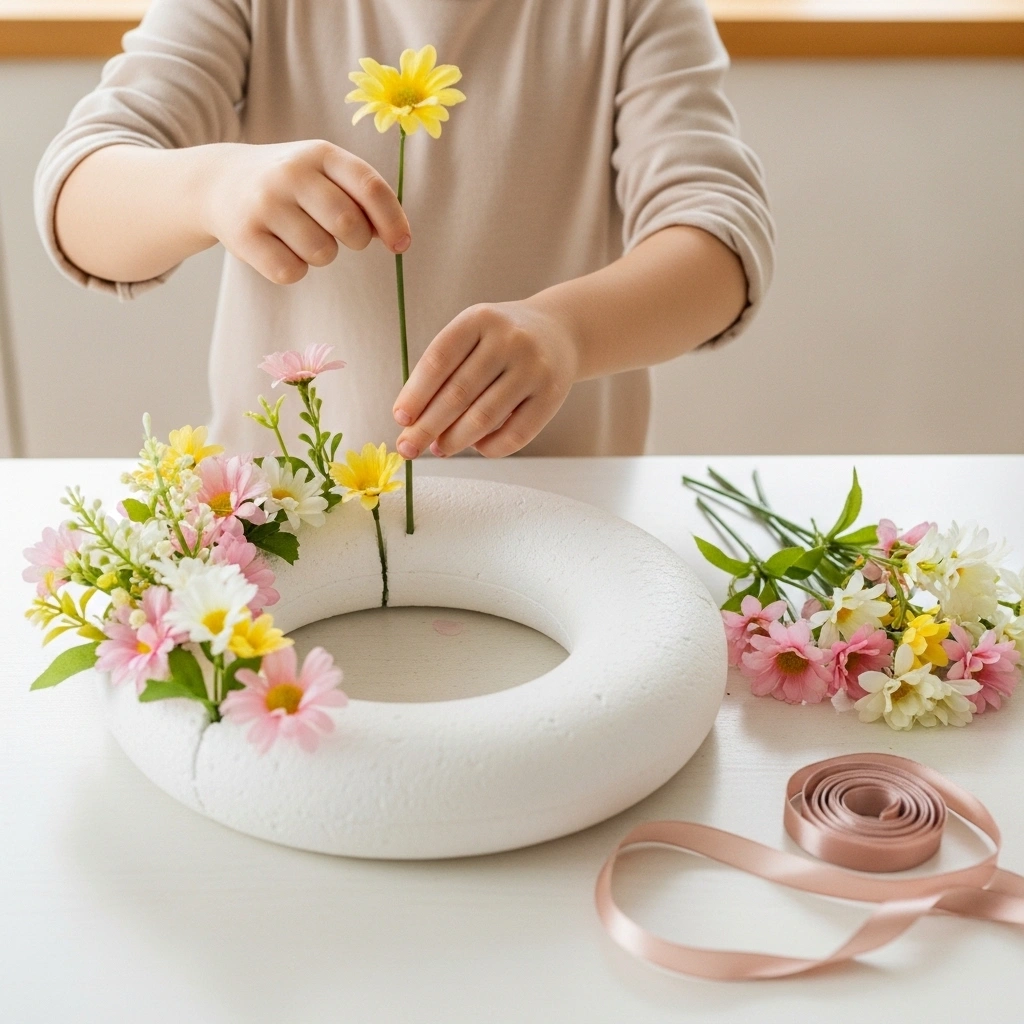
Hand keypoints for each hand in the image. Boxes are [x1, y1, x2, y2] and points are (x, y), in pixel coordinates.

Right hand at [202, 140, 410, 284]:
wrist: (219, 182)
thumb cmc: (291, 186)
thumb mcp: (324, 174)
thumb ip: (362, 197)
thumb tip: (396, 237)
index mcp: (320, 153)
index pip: (369, 187)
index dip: (393, 221)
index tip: (401, 245)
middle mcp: (290, 172)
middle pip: (348, 224)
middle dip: (356, 240)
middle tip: (342, 235)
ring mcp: (264, 203)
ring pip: (321, 252)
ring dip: (322, 254)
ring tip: (301, 236)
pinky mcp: (244, 235)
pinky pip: (291, 272)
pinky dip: (294, 269)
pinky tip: (280, 249)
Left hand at [392, 300, 579, 458]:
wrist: (559, 331)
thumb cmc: (501, 341)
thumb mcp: (472, 336)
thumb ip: (444, 370)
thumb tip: (412, 422)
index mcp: (479, 319)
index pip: (438, 361)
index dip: (415, 394)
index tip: (400, 419)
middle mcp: (509, 340)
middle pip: (458, 393)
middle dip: (428, 426)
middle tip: (408, 447)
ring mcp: (533, 368)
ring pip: (484, 417)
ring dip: (455, 440)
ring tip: (439, 449)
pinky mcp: (552, 395)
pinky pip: (516, 434)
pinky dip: (490, 447)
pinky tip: (476, 446)